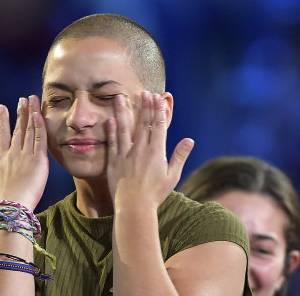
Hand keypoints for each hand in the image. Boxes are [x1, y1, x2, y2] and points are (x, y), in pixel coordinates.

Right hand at [0, 95, 48, 211]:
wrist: (13, 205)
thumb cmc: (5, 198)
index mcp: (2, 159)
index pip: (2, 135)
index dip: (3, 121)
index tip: (2, 108)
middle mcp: (13, 153)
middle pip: (17, 128)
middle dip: (20, 112)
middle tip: (22, 99)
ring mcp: (25, 154)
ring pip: (28, 129)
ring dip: (30, 113)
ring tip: (31, 100)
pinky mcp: (38, 158)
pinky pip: (40, 138)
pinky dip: (40, 125)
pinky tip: (39, 114)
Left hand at [106, 91, 193, 209]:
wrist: (134, 207)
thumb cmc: (156, 194)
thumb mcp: (172, 176)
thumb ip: (180, 156)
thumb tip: (189, 140)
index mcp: (156, 152)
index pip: (158, 126)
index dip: (159, 111)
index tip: (159, 98)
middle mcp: (141, 150)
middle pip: (143, 123)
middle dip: (145, 106)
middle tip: (145, 92)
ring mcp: (126, 154)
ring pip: (124, 128)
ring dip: (124, 111)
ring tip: (121, 97)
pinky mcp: (114, 162)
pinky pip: (112, 142)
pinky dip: (111, 130)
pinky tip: (110, 119)